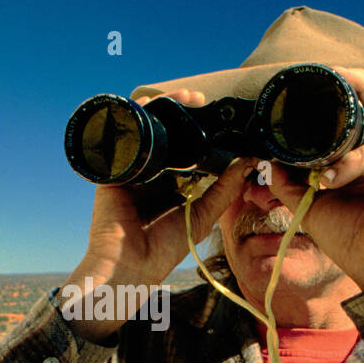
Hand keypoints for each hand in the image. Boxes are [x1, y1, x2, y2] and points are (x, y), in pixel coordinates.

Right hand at [64, 90, 254, 340]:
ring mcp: (133, 170)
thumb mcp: (203, 216)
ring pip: (147, 131)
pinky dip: (135, 119)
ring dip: (162, 109)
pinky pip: (125, 137)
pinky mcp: (115, 169)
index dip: (199, 132)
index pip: (186, 150)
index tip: (216, 116)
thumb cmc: (163, 249)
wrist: (129, 264)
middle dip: (181, 114)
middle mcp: (152, 174)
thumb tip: (248, 162)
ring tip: (181, 99)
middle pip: (167, 135)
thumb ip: (225, 190)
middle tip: (199, 100)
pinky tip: (149, 105)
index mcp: (172, 185)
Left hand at [265, 67, 363, 290]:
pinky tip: (330, 178)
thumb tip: (268, 162)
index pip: (361, 112)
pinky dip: (352, 162)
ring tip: (327, 97)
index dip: (339, 94)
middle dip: (351, 81)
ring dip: (356, 98)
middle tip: (323, 72)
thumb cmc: (354, 243)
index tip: (308, 85)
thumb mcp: (313, 207)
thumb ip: (293, 182)